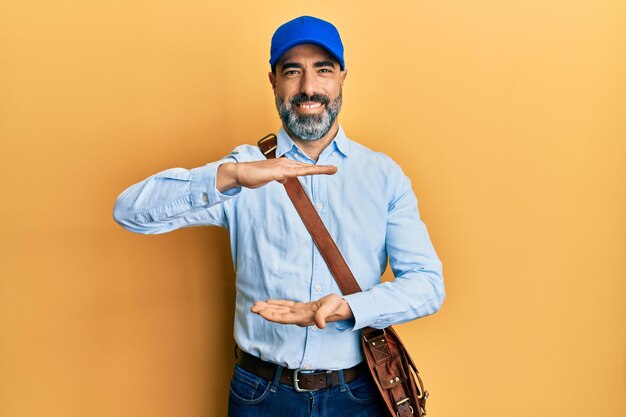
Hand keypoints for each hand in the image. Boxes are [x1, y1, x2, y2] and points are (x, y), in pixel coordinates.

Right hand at [217, 159, 336, 191]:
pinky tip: (311, 172)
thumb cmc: (253, 175)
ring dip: (317, 169)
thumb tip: (285, 179)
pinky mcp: (276, 172)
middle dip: (321, 168)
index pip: (303, 168)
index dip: (316, 169)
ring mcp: (281, 167)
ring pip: (303, 168)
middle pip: (307, 167)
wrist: (239, 173)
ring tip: (331, 170)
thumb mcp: (270, 178)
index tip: (327, 170)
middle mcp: (285, 163)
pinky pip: (292, 173)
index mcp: (284, 165)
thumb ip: (279, 178)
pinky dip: (302, 172)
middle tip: (335, 169)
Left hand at [251, 294, 352, 328]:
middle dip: (265, 312)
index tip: (261, 313)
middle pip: (279, 315)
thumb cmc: (336, 307)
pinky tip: (269, 302)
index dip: (272, 315)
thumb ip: (324, 315)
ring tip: (256, 305)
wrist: (341, 308)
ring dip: (268, 308)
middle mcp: (298, 317)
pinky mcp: (301, 308)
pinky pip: (286, 306)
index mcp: (303, 318)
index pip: (284, 318)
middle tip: (253, 307)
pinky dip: (277, 304)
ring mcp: (299, 313)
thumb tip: (320, 325)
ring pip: (280, 310)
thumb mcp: (331, 308)